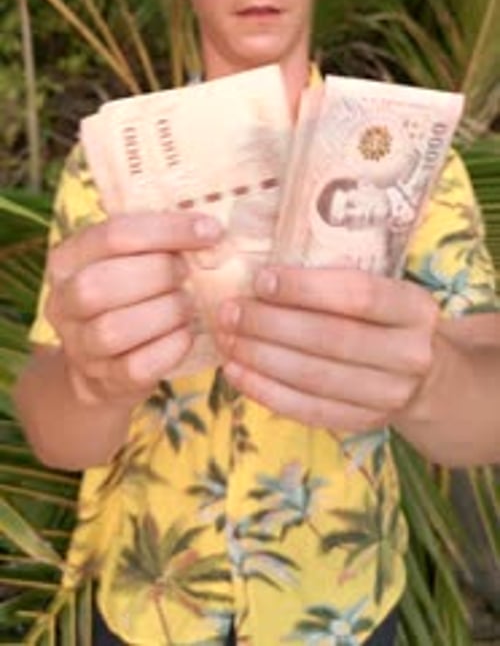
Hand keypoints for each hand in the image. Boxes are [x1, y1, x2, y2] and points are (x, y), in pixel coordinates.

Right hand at [46, 212, 221, 406]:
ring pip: (114, 329)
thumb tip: (209, 227)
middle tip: (187, 273)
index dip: (167, 230)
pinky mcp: (103, 380)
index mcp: (67, 259)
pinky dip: (171, 347)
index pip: (113, 235)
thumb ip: (155, 241)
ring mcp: (79, 345)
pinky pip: (137, 366)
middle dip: (159, 274)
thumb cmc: (127, 295)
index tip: (210, 231)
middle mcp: (62, 302)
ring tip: (187, 304)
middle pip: (101, 284)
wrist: (105, 363)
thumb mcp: (129, 260)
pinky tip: (186, 334)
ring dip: (166, 312)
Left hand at [217, 266, 438, 431]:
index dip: (305, 288)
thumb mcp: (381, 291)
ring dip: (261, 358)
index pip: (358, 295)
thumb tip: (264, 274)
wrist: (426, 378)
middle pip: (331, 338)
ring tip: (227, 339)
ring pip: (315, 377)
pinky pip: (308, 410)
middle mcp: (410, 354)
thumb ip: (336, 281)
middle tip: (230, 311)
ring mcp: (390, 395)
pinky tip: (237, 372)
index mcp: (414, 309)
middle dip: (272, 324)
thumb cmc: (385, 320)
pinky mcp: (365, 423)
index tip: (261, 279)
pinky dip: (266, 392)